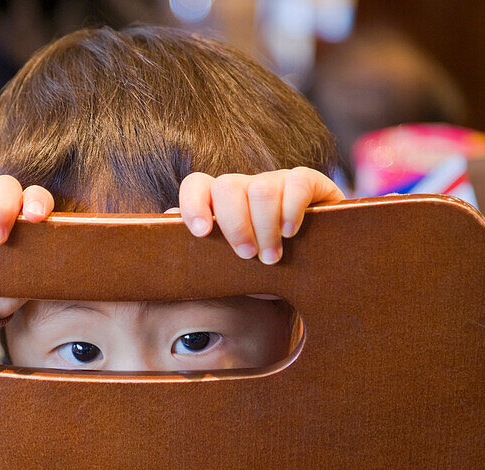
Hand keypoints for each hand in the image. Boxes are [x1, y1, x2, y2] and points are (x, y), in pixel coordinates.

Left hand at [176, 168, 344, 263]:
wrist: (316, 271)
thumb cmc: (266, 272)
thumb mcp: (230, 267)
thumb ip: (202, 247)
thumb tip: (168, 219)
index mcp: (222, 204)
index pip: (197, 184)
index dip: (194, 204)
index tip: (201, 232)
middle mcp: (247, 187)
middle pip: (228, 186)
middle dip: (235, 225)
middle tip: (247, 256)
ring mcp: (278, 182)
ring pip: (262, 188)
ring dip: (266, 227)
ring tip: (272, 258)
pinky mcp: (310, 183)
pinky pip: (298, 182)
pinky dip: (292, 209)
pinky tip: (292, 233)